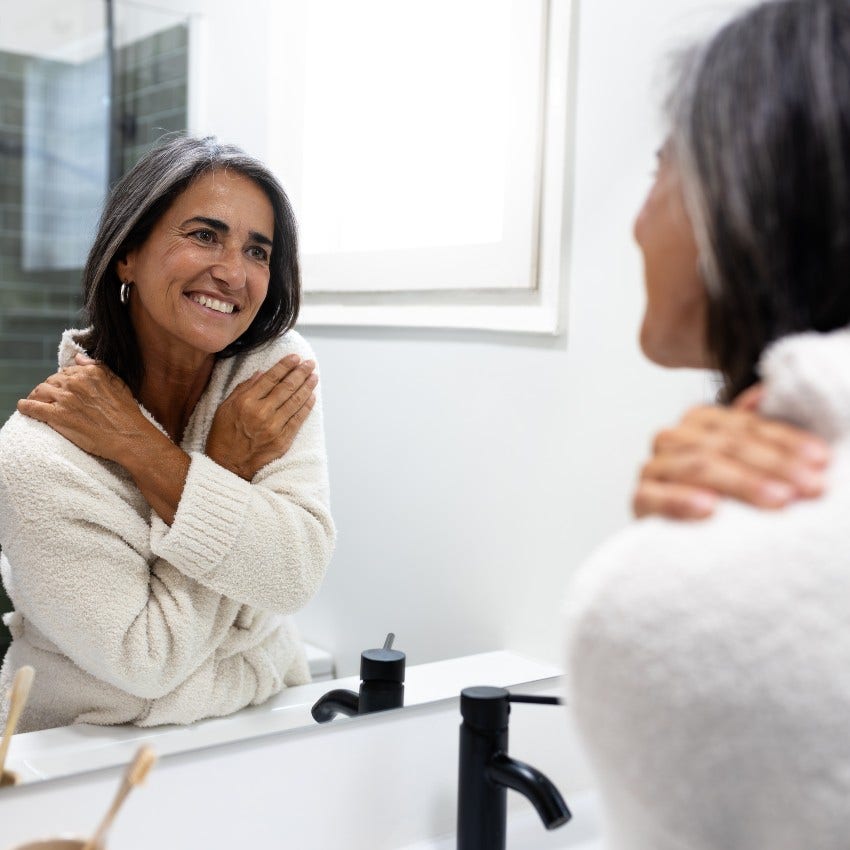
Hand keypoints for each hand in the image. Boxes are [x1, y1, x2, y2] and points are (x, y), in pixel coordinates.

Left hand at [17, 354, 150, 460]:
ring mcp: (65, 399)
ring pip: (39, 392)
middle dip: (48, 389)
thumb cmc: (127, 413)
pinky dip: (26, 406)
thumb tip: (79, 358)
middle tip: (50, 399)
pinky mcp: (58, 416)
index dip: (62, 381)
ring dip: (36, 397)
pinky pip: (33, 407)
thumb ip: (98, 367)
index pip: (65, 372)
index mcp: (90, 373)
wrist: (129, 437)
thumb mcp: (119, 384)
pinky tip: (24, 408)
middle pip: (50, 381)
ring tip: (36, 403)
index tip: (62, 389)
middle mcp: (76, 383)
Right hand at [206, 354, 317, 480]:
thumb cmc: (224, 436)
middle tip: (309, 363)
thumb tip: (261, 373)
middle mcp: (261, 413)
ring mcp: (274, 427)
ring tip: (314, 376)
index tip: (295, 357)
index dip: (285, 365)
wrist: (228, 467)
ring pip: (295, 401)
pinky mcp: (283, 440)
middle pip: (287, 387)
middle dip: (300, 372)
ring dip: (307, 386)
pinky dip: (306, 406)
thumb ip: (243, 389)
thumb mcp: (225, 408)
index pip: (271, 378)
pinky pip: (298, 419)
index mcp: (246, 402)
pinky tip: (311, 396)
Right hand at [633, 385, 829, 519]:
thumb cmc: (723, 500)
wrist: (683, 541)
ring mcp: (654, 466)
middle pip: (724, 443)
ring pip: (697, 465)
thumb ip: (757, 429)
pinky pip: (654, 495)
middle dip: (773, 465)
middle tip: (809, 487)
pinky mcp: (640, 497)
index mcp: (700, 421)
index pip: (745, 424)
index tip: (821, 460)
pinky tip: (709, 509)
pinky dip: (680, 500)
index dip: (786, 441)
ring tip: (777, 501)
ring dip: (741, 483)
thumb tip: (766, 392)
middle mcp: (674, 437)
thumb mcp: (747, 464)